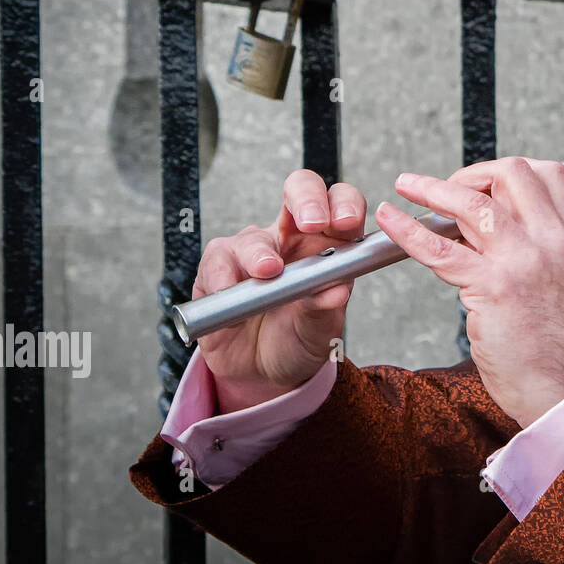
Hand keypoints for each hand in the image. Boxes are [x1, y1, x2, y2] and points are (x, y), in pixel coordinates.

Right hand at [192, 169, 366, 412]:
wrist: (263, 373)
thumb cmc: (299, 338)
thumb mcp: (320, 330)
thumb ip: (325, 308)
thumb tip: (337, 291)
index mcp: (328, 244)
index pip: (340, 204)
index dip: (345, 204)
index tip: (346, 223)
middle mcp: (292, 238)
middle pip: (299, 190)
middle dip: (307, 199)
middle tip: (312, 223)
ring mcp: (253, 250)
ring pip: (254, 235)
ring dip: (260, 253)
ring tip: (268, 273)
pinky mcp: (218, 269)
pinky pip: (217, 262)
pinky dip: (223, 279)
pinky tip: (232, 298)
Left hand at [375, 157, 563, 427]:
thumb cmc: (560, 348)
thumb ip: (541, 248)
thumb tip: (496, 225)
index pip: (549, 174)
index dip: (509, 171)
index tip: (484, 184)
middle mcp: (554, 242)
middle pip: (511, 174)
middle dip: (472, 174)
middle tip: (448, 191)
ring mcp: (524, 262)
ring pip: (473, 203)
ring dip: (433, 189)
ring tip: (408, 186)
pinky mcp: (494, 287)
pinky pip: (441, 248)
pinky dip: (408, 230)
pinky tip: (391, 220)